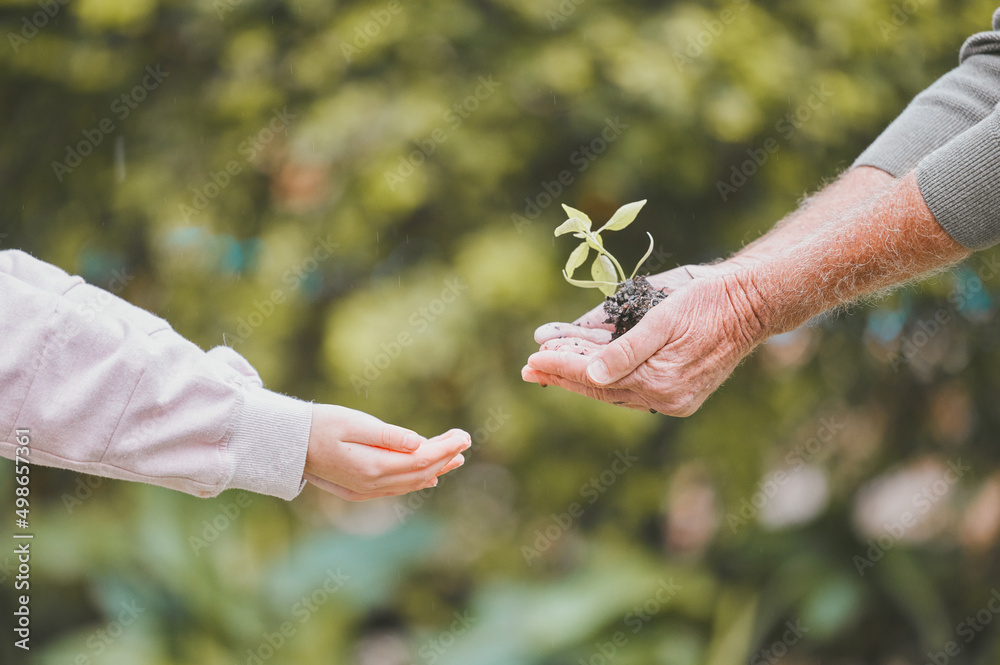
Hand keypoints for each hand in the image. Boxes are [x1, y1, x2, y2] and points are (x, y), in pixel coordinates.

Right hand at [304, 404, 470, 500]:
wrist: (287, 445)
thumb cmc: (318, 425)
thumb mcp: (353, 422)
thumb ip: (387, 435)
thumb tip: (419, 442)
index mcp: (371, 466)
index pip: (420, 460)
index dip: (445, 448)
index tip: (464, 436)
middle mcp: (371, 484)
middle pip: (419, 473)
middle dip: (445, 457)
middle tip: (465, 440)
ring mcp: (365, 490)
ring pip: (410, 483)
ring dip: (435, 469)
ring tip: (456, 457)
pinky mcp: (359, 490)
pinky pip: (396, 488)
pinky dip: (416, 480)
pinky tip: (429, 475)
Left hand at [522, 273, 765, 415]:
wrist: (751, 303)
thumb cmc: (708, 301)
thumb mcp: (663, 317)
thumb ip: (627, 349)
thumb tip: (593, 374)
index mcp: (661, 381)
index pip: (597, 377)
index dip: (562, 366)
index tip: (533, 358)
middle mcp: (664, 395)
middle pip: (601, 387)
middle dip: (562, 374)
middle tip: (528, 368)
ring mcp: (671, 395)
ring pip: (613, 386)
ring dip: (578, 373)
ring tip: (545, 365)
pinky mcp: (676, 389)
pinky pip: (629, 382)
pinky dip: (604, 371)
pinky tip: (581, 363)